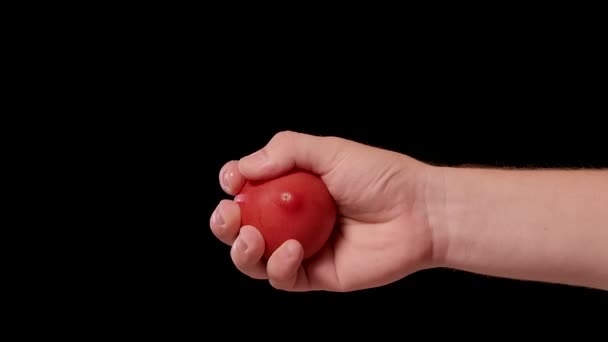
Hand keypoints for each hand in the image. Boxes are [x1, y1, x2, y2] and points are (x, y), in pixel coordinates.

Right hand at [210, 131, 440, 291]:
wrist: (419, 213)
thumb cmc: (380, 177)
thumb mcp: (331, 151)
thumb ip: (286, 150)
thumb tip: (244, 166)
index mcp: (293, 188)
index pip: (249, 188)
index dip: (233, 185)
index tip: (232, 180)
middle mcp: (293, 219)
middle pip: (243, 226)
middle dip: (225, 223)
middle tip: (229, 214)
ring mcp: (303, 248)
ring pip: (255, 258)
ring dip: (242, 249)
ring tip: (251, 235)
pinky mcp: (316, 275)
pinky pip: (284, 277)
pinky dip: (280, 266)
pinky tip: (295, 249)